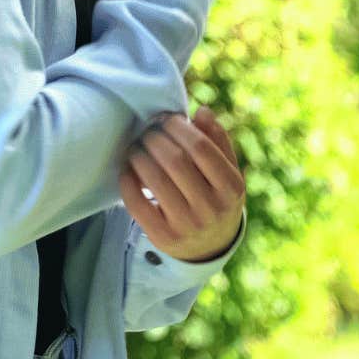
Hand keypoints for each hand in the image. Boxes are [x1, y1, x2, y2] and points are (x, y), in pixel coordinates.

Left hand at [119, 106, 244, 261]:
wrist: (210, 247)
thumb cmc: (217, 196)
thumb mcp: (228, 171)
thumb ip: (218, 140)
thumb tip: (203, 111)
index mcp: (231, 187)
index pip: (201, 147)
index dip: (178, 127)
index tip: (165, 119)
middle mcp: (211, 209)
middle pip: (175, 161)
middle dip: (155, 138)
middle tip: (147, 130)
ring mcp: (186, 226)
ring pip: (155, 180)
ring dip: (139, 155)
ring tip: (137, 145)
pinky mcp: (162, 237)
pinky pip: (137, 204)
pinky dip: (128, 180)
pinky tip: (129, 168)